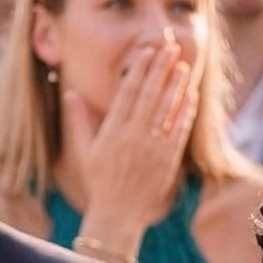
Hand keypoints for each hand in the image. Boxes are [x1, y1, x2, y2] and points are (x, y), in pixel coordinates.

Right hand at [62, 42, 194, 253]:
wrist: (117, 216)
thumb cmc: (99, 182)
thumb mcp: (84, 150)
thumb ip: (79, 120)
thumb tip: (71, 93)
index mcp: (112, 131)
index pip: (128, 91)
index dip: (139, 68)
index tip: (147, 51)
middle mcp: (132, 136)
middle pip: (149, 94)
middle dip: (161, 68)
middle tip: (170, 46)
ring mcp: (151, 148)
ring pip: (166, 109)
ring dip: (176, 85)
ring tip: (183, 65)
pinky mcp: (167, 161)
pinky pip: (179, 131)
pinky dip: (185, 112)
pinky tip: (190, 96)